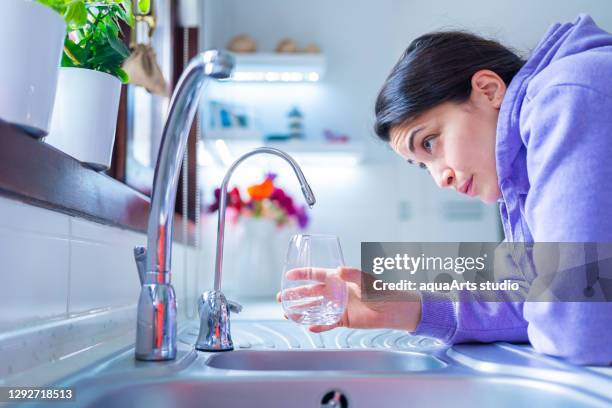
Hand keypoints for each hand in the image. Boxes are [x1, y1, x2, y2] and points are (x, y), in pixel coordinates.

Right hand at [276, 267, 420, 332]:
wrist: (395, 309)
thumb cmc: (382, 289)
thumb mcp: (367, 280)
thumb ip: (352, 275)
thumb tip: (338, 270)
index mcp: (339, 279)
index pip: (316, 275)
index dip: (302, 275)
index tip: (288, 275)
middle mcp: (336, 292)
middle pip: (311, 293)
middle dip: (296, 295)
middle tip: (281, 298)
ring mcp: (339, 306)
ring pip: (316, 309)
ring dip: (301, 311)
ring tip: (287, 314)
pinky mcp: (344, 319)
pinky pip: (327, 322)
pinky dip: (318, 325)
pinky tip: (308, 326)